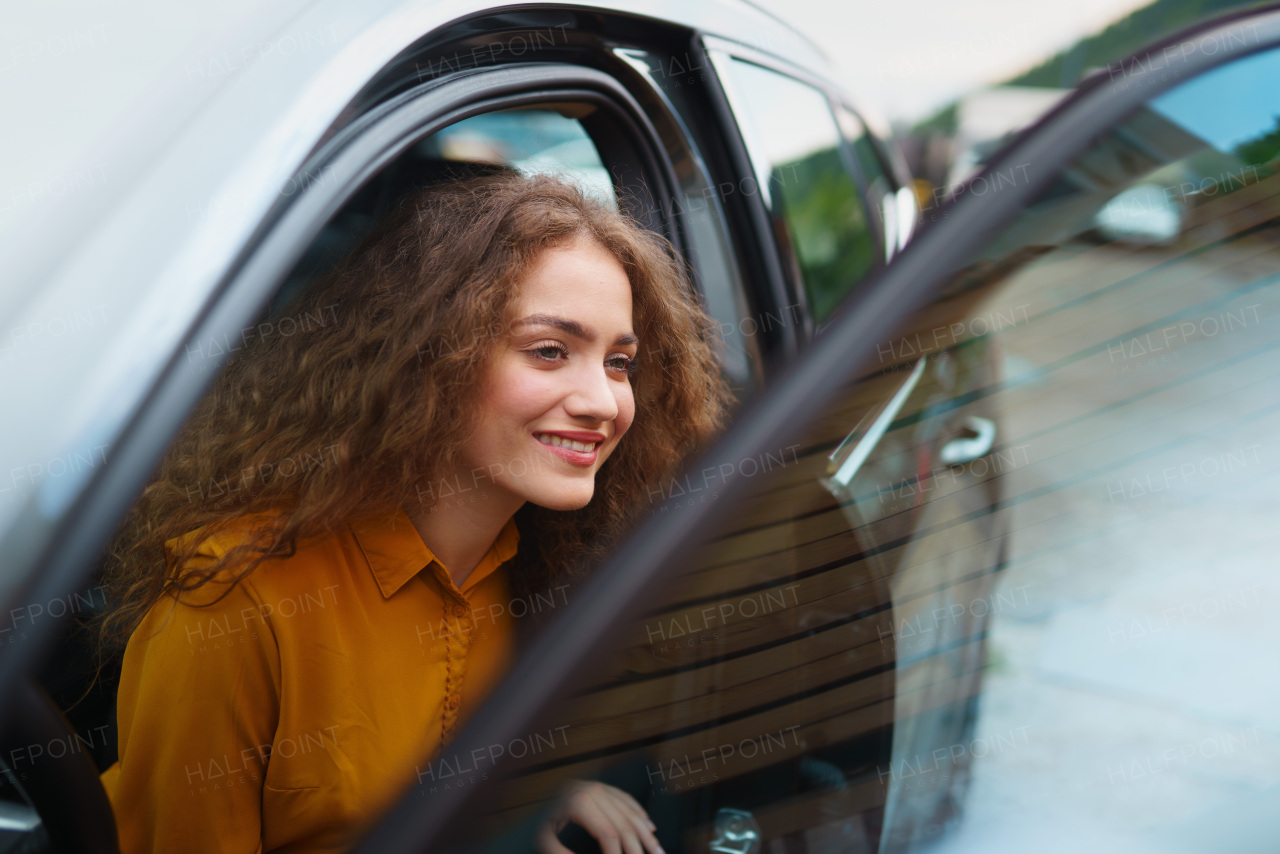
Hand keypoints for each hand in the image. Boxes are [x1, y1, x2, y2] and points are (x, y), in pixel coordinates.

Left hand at [536, 780, 663, 853]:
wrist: (534, 795)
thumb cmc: (538, 819)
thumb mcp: (542, 838)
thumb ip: (559, 853)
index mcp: (578, 803)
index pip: (608, 834)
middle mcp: (592, 791)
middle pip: (624, 824)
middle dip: (639, 847)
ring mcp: (599, 787)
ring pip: (630, 811)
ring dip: (646, 834)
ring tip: (658, 851)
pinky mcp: (601, 787)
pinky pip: (626, 800)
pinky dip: (640, 814)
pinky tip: (649, 827)